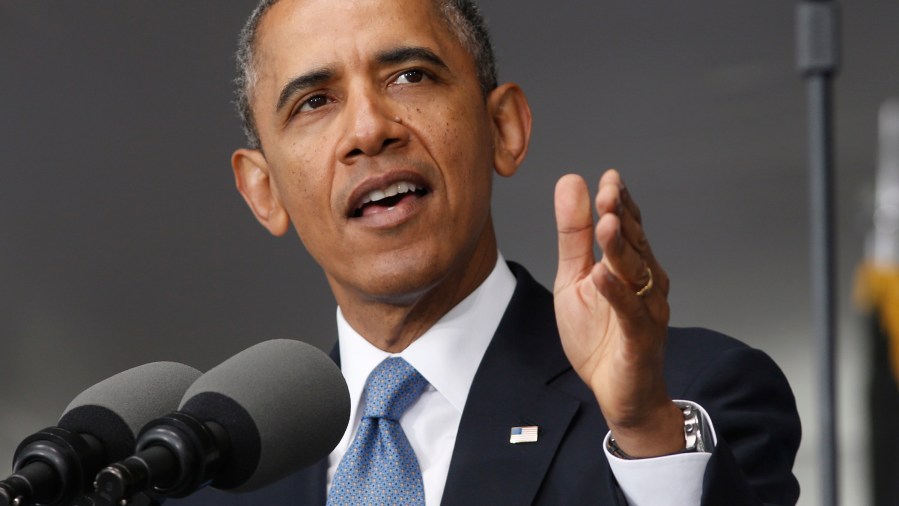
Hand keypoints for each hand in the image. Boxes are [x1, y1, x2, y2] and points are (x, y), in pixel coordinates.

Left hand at [553, 170, 682, 456]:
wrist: (619, 394)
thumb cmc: (599, 337)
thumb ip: (573, 236)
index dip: (619, 202)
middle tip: (607, 192)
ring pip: (636, 274)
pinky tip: (602, 275)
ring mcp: (647, 310)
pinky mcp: (640, 339)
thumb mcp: (574, 280)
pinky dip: (616, 293)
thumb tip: (572, 183)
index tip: (609, 178)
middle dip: (621, 217)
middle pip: (635, 244)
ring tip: (606, 224)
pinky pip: (629, 313)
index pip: (628, 227)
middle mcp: (645, 283)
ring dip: (621, 248)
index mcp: (630, 266)